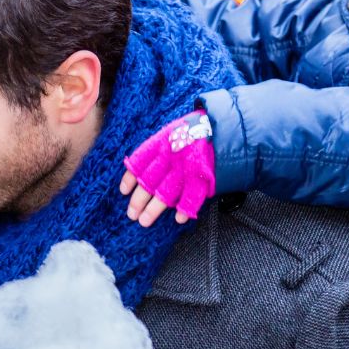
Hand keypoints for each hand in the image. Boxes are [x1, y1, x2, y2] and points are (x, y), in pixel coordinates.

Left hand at [121, 109, 215, 226]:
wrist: (225, 127)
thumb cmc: (195, 132)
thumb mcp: (173, 132)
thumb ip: (159, 149)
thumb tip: (141, 170)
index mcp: (162, 143)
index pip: (139, 161)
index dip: (130, 178)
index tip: (123, 192)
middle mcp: (171, 156)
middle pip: (149, 181)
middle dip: (138, 200)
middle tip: (131, 215)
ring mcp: (187, 167)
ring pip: (166, 192)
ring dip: (154, 209)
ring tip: (144, 221)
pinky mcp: (203, 176)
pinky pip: (192, 196)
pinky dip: (185, 208)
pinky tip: (178, 219)